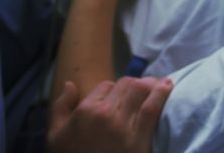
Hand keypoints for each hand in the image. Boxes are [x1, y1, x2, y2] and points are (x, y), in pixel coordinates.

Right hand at [47, 77, 172, 152]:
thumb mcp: (55, 136)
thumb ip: (61, 108)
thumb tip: (70, 84)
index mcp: (85, 110)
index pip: (106, 86)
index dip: (114, 89)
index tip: (120, 96)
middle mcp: (104, 113)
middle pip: (126, 85)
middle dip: (134, 85)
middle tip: (142, 88)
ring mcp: (122, 125)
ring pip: (140, 90)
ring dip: (150, 85)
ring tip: (159, 84)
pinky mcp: (139, 138)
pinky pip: (152, 108)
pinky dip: (162, 93)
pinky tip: (168, 86)